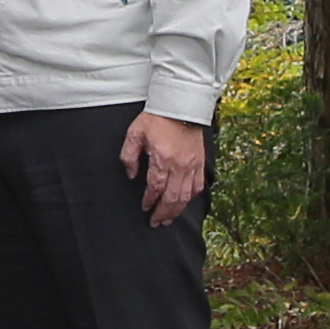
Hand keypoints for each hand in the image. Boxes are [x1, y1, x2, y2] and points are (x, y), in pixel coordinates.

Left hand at [120, 110, 211, 224]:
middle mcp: (180, 165)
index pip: (155, 188)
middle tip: (156, 223)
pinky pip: (198, 186)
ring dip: (176, 211)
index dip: (150, 201)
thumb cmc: (157, 118)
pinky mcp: (200, 162)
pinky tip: (184, 203)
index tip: (145, 208)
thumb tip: (131, 174)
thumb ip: (129, 155)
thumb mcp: (135, 133)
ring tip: (168, 219)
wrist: (181, 105)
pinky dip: (191, 198)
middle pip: (172, 198)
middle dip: (163, 213)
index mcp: (162, 159)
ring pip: (186, 196)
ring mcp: (192, 165)